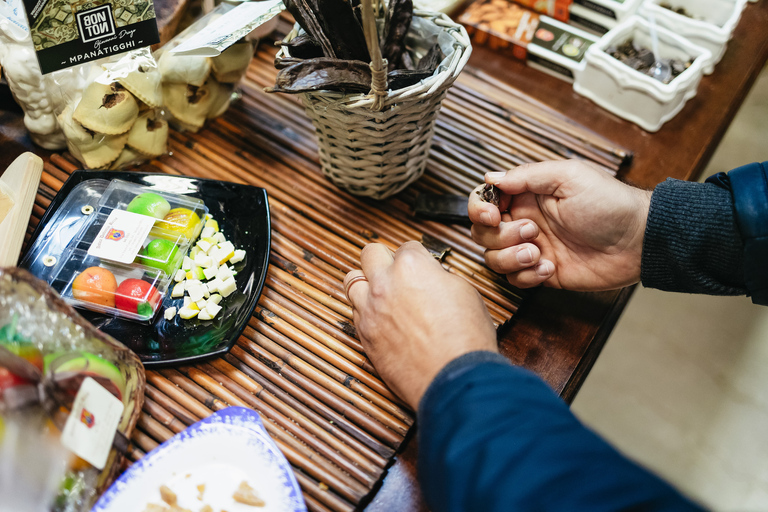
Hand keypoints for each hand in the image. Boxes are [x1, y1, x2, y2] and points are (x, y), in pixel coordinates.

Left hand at [344, 242, 496, 409]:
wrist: (454, 378)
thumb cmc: (465, 337)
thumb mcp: (465, 291)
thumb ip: (439, 276)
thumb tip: (431, 276)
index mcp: (411, 265)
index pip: (407, 246)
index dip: (418, 257)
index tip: (422, 267)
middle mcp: (384, 283)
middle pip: (370, 253)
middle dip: (384, 259)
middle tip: (396, 272)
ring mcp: (370, 309)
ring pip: (352, 280)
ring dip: (366, 282)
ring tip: (382, 292)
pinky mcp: (364, 334)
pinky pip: (354, 311)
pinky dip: (365, 309)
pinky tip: (381, 316)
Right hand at [468, 160, 651, 290]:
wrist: (639, 241)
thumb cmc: (610, 204)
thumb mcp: (568, 177)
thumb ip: (526, 176)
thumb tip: (491, 177)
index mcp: (528, 195)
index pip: (485, 200)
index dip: (480, 209)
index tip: (494, 215)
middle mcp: (525, 221)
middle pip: (483, 232)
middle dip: (499, 236)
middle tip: (531, 232)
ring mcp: (532, 248)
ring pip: (494, 258)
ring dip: (511, 258)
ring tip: (538, 253)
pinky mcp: (542, 272)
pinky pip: (516, 280)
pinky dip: (528, 276)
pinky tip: (551, 267)